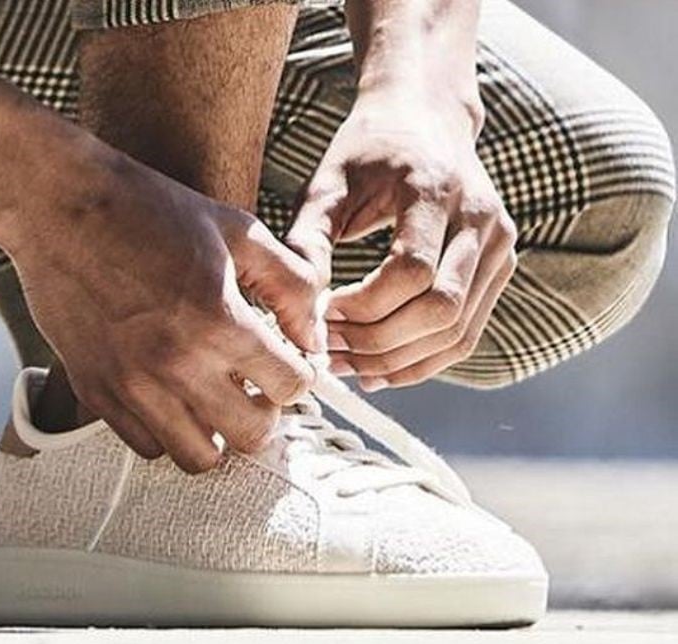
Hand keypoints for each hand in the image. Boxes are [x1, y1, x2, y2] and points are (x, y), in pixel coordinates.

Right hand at [11, 152, 321, 472]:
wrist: (58, 207)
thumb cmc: (147, 208)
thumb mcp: (238, 230)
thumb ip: (292, 284)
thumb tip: (314, 337)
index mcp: (220, 320)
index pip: (292, 387)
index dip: (299, 374)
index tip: (287, 362)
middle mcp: (176, 364)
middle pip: (252, 436)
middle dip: (266, 413)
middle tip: (255, 387)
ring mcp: (131, 384)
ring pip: (198, 458)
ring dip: (217, 434)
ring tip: (213, 400)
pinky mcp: (95, 390)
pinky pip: (145, 446)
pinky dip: (166, 432)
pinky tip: (169, 396)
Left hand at [286, 91, 515, 390]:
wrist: (425, 117)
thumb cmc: (366, 151)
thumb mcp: (326, 183)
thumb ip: (306, 240)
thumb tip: (300, 311)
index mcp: (436, 188)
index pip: (412, 271)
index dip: (364, 307)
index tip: (321, 315)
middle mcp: (482, 216)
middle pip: (441, 308)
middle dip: (379, 342)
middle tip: (329, 353)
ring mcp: (501, 242)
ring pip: (459, 330)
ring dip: (399, 361)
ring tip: (347, 367)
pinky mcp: (501, 264)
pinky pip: (467, 331)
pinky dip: (423, 359)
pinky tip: (378, 369)